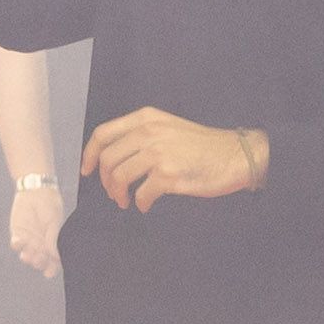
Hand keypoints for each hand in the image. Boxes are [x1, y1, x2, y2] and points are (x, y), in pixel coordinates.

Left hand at [8, 177, 70, 278]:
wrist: (36, 191)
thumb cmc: (50, 205)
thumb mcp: (55, 221)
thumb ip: (54, 238)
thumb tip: (56, 257)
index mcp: (54, 244)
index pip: (54, 261)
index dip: (52, 269)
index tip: (48, 273)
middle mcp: (42, 246)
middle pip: (40, 261)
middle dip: (39, 263)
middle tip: (38, 259)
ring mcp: (29, 241)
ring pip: (28, 255)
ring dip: (28, 257)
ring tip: (27, 256)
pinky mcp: (18, 234)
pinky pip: (16, 244)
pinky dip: (17, 245)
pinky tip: (19, 242)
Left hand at [82, 109, 265, 207]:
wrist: (236, 155)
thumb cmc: (202, 145)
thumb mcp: (168, 126)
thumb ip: (141, 135)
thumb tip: (114, 159)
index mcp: (146, 118)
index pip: (103, 134)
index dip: (89, 155)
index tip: (87, 171)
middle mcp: (149, 132)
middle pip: (108, 159)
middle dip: (105, 181)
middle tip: (114, 193)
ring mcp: (158, 153)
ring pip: (119, 177)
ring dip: (118, 194)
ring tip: (126, 201)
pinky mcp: (169, 174)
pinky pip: (141, 194)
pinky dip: (140, 204)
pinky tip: (145, 205)